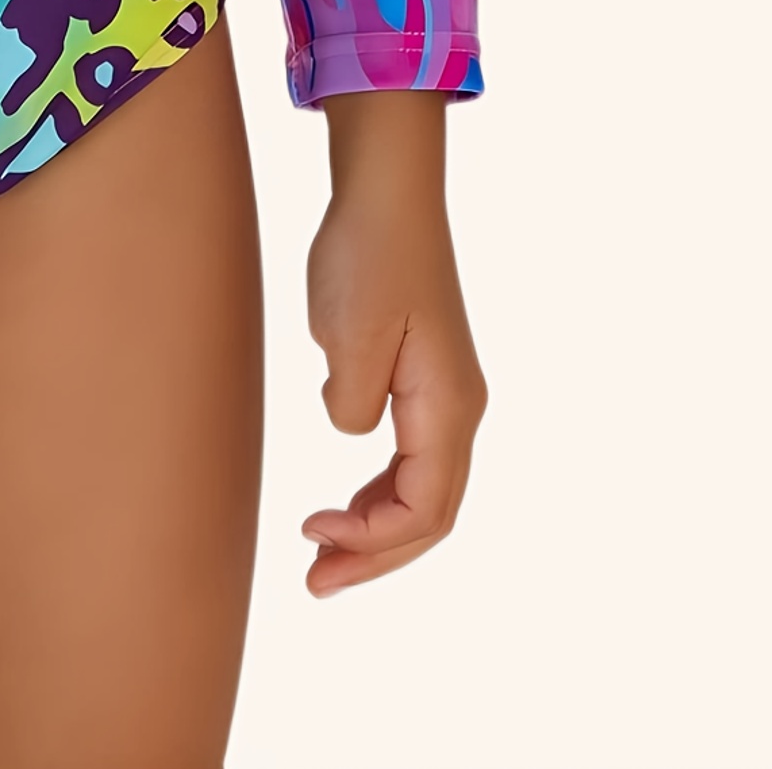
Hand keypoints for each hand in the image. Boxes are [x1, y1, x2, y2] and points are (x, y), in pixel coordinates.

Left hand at [299, 90, 485, 595]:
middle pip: (430, 513)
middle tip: (315, 582)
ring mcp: (445, 393)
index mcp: (448, 406)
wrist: (387, 189)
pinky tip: (344, 500)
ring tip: (321, 550)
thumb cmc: (368, 253)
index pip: (424, 510)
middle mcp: (458, 407)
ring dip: (377, 528)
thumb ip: (351, 404)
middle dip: (376, 555)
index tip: (313, 539)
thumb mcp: (349, 335)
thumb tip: (350, 429)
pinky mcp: (423, 376)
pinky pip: (411, 459)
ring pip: (423, 489)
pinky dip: (380, 491)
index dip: (372, 543)